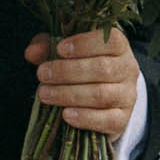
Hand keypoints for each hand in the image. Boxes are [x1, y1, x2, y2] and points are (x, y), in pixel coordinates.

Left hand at [26, 27, 138, 141]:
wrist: (106, 98)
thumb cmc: (82, 66)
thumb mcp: (65, 51)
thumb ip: (48, 47)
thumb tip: (31, 53)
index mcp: (119, 47)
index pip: (111, 40)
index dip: (85, 44)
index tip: (59, 49)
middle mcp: (128, 69)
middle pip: (102, 69)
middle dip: (68, 72)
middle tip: (42, 74)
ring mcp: (128, 95)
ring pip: (101, 94)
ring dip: (69, 94)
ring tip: (45, 94)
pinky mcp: (122, 119)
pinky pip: (107, 119)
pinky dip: (85, 117)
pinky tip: (65, 114)